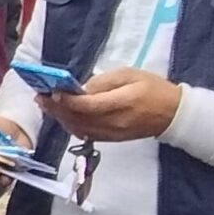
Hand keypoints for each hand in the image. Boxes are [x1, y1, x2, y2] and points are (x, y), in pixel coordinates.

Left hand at [40, 67, 179, 142]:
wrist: (172, 114)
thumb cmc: (152, 88)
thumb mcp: (130, 75)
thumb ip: (104, 82)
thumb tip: (81, 88)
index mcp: (122, 103)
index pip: (88, 105)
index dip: (67, 101)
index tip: (52, 92)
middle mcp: (115, 122)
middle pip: (78, 119)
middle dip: (56, 109)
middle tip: (41, 98)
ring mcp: (112, 134)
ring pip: (79, 129)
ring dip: (60, 118)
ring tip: (48, 106)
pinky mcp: (111, 139)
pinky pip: (86, 134)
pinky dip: (71, 126)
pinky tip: (63, 116)